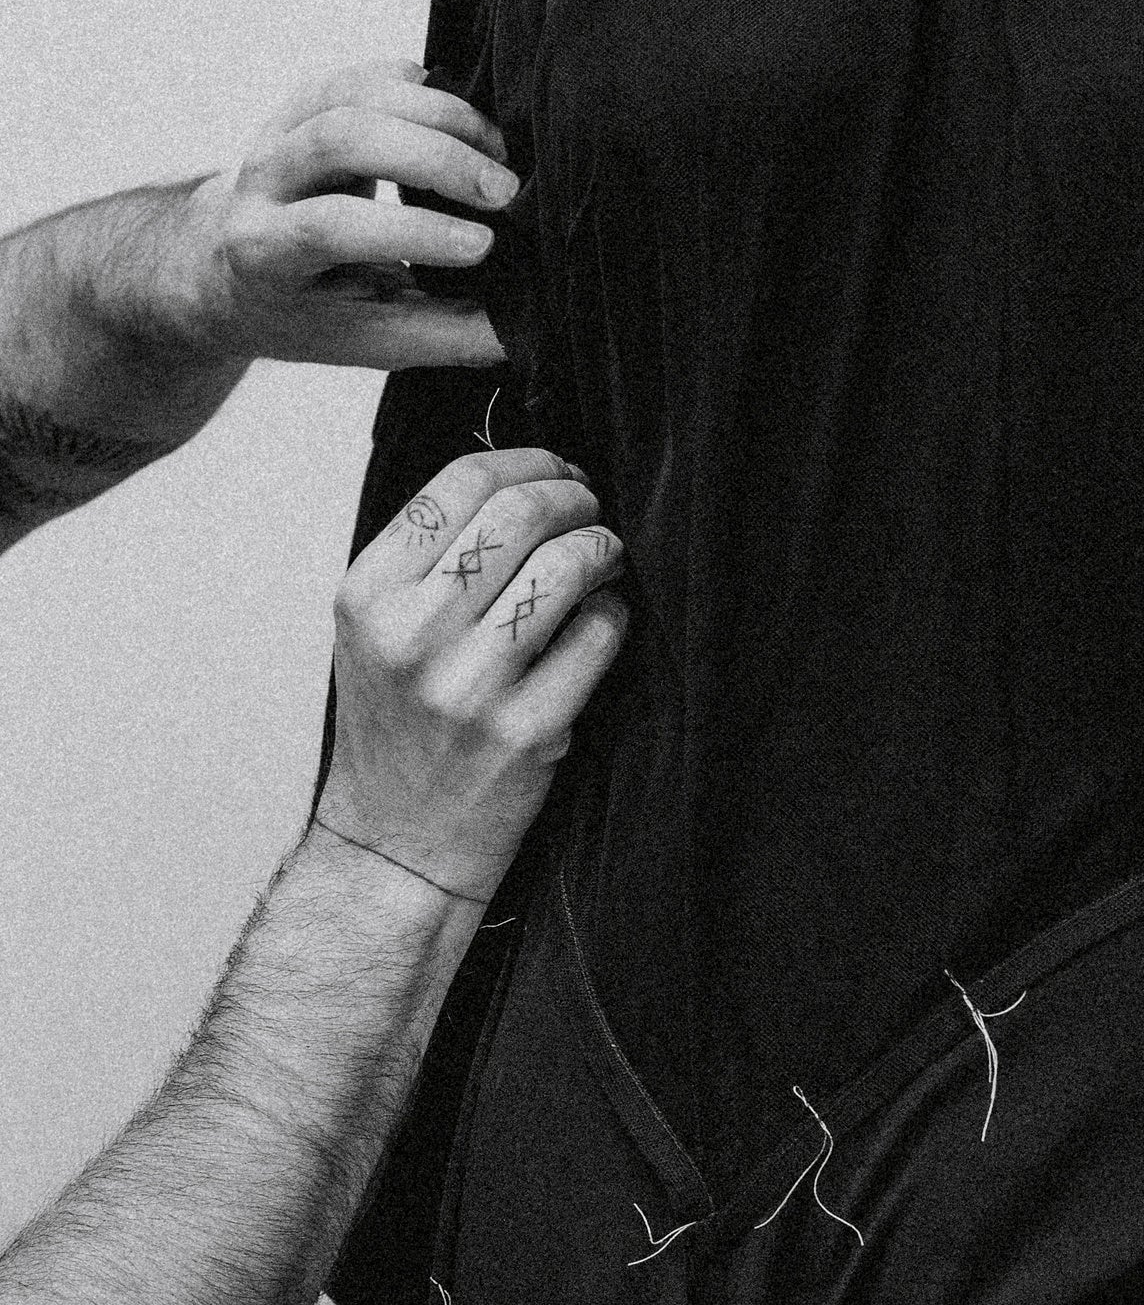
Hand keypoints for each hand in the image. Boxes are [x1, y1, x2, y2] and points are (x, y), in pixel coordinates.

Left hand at [177, 58, 517, 372]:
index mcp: (263, 250)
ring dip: (443, 115)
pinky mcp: (309, 97)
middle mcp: (261, 178)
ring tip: (498, 154)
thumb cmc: (306, 311)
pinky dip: (428, 91)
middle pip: (344, 138)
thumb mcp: (365, 340)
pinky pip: (370, 75)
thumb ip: (441, 338)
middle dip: (435, 157)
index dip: (412, 230)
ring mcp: (281, 128)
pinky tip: (469, 127)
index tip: (484, 245)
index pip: (332, 226)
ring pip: (359, 93)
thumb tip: (523, 332)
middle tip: (504, 190)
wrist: (224, 263)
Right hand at [314, 448, 629, 905]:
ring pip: (568, 566)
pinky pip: (598, 634)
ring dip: (602, 547)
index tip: (557, 470)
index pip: (459, 485)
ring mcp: (471, 684)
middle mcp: (412, 634)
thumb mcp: (376, 631)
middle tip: (591, 509)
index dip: (526, 462)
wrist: (396, 843)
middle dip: (574, 497)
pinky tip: (601, 619)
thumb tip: (523, 480)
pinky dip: (613, 613)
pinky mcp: (527, 729)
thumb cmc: (397, 727)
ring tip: (604, 558)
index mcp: (368, 595)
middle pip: (520, 514)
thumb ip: (429, 558)